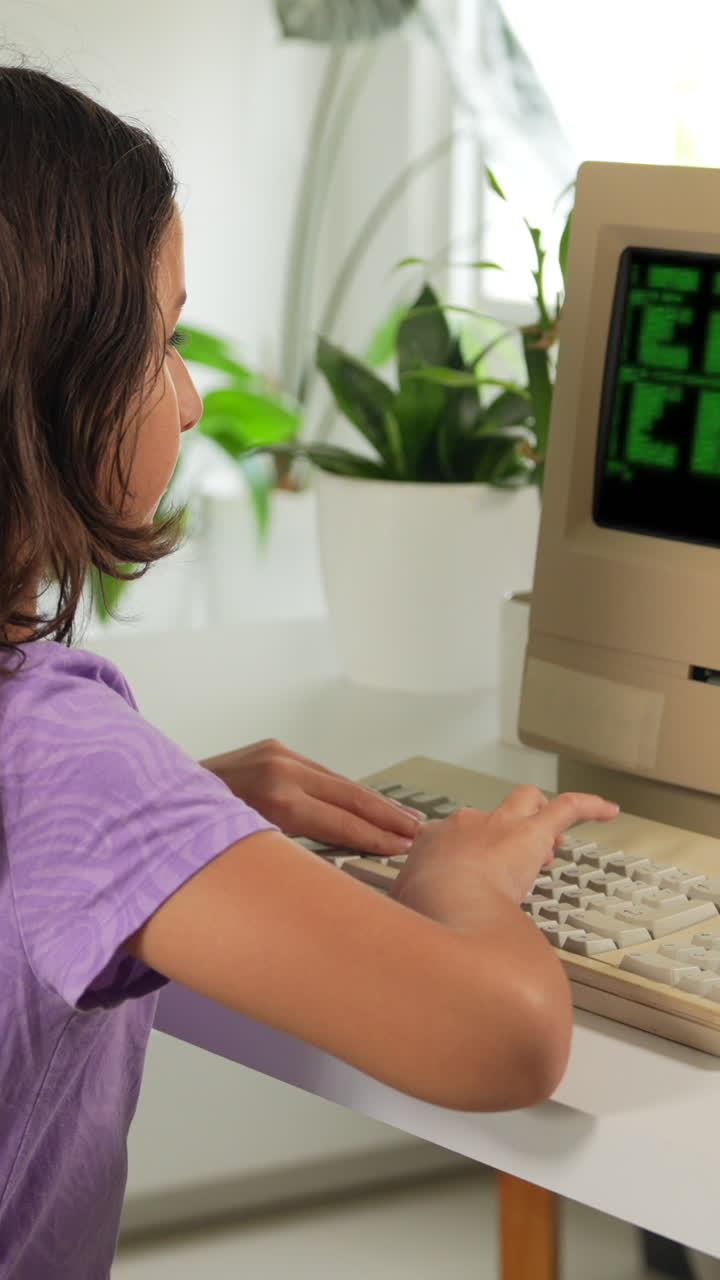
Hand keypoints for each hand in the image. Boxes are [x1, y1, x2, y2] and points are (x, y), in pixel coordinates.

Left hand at [200, 739, 421, 856]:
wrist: (149, 796)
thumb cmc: (192, 841)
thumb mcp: (242, 857)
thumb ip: (289, 860)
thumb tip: (335, 877)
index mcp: (275, 799)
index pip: (341, 821)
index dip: (377, 838)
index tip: (405, 850)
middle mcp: (281, 769)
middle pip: (349, 795)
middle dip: (387, 816)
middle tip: (420, 833)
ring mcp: (276, 753)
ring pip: (338, 781)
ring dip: (373, 801)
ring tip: (405, 819)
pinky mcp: (272, 748)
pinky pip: (319, 773)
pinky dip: (345, 790)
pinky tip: (366, 803)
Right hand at [391, 785, 618, 921]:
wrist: (443, 901)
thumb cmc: (422, 913)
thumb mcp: (406, 916)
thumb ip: (412, 919)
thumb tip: (412, 940)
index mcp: (432, 842)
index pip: (451, 838)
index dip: (467, 855)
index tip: (470, 876)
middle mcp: (465, 824)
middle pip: (491, 817)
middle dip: (504, 832)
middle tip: (514, 859)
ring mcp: (499, 824)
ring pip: (526, 801)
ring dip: (540, 814)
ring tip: (553, 842)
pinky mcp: (532, 832)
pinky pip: (567, 808)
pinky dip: (588, 806)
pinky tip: (609, 810)